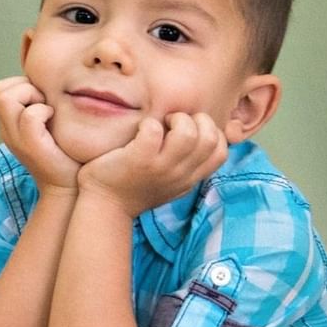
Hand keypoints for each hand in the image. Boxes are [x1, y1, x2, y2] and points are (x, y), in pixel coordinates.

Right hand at [0, 76, 79, 192]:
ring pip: (6, 97)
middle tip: (45, 104)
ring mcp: (16, 139)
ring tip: (47, 111)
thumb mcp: (49, 125)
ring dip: (30, 96)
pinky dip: (43, 112)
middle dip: (24, 87)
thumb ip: (43, 105)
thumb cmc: (66, 155)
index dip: (22, 86)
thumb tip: (53, 82)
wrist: (70, 188)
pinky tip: (54, 120)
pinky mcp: (31, 146)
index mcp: (9, 124)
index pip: (1, 89)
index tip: (43, 100)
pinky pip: (29, 116)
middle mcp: (7, 130)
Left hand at [78, 113, 227, 216]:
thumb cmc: (136, 187)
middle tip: (174, 124)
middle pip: (209, 138)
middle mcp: (180, 174)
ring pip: (187, 133)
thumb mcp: (170, 181)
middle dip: (196, 120)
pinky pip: (153, 131)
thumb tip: (200, 134)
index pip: (221, 151)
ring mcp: (160, 168)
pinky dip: (148, 124)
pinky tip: (140, 130)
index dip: (212, 132)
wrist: (105, 208)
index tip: (192, 131)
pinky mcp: (138, 160)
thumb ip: (187, 164)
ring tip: (161, 124)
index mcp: (190, 178)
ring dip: (175, 119)